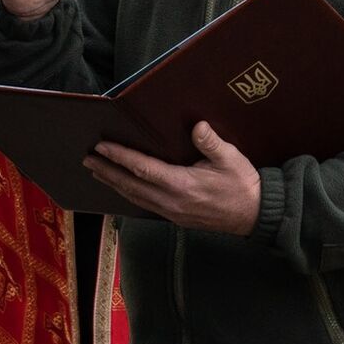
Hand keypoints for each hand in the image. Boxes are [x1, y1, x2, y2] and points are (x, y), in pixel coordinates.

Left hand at [84, 122, 260, 234]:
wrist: (256, 215)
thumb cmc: (243, 186)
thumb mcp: (231, 159)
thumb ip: (211, 143)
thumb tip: (197, 126)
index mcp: (183, 185)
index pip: (143, 168)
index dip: (119, 156)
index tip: (101, 146)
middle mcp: (172, 202)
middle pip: (130, 185)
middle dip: (107, 171)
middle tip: (87, 158)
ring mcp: (172, 212)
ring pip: (135, 197)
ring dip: (114, 183)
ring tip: (97, 171)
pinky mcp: (176, 218)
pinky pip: (144, 205)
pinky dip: (129, 194)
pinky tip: (122, 188)